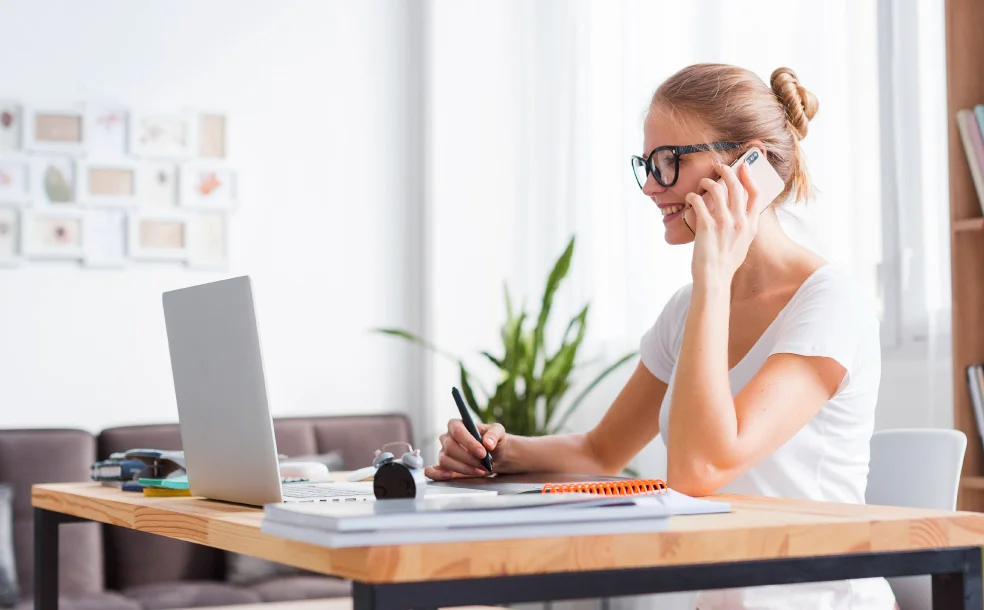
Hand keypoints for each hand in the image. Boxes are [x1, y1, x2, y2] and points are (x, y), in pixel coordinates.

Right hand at [424, 419, 506, 479]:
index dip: (469, 443)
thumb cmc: (493, 440)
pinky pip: (435, 471)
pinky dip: (438, 474)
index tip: (483, 452)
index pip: (458, 431)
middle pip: (451, 447)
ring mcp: (444, 452)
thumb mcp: (499, 432)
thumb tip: (488, 443)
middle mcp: (447, 437)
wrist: (494, 455)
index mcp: (457, 425)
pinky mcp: (444, 466)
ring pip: (445, 460)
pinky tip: (449, 476)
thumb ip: (494, 434)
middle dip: (468, 458)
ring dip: (463, 468)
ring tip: (479, 471)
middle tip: (484, 464)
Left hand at [684, 157, 765, 281]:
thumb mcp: (743, 243)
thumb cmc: (726, 262)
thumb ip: (743, 226)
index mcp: (751, 225)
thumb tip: (737, 210)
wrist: (714, 278)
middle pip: (736, 187)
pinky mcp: (707, 226)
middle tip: (719, 167)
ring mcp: (724, 223)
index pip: (756, 194)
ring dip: (708, 182)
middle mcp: (740, 222)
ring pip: (717, 190)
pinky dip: (693, 197)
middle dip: (727, 172)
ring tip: (702, 183)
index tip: (744, 167)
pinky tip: (690, 198)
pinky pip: (699, 202)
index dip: (750, 177)